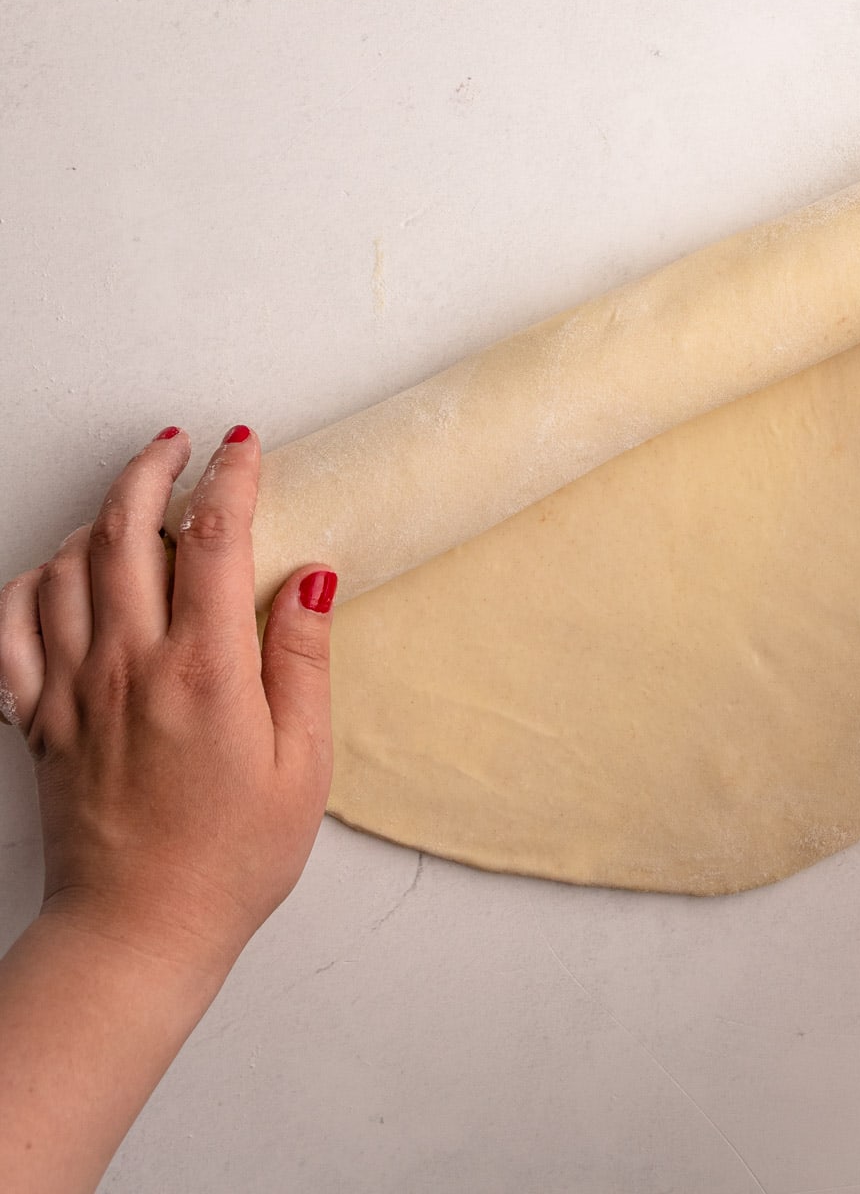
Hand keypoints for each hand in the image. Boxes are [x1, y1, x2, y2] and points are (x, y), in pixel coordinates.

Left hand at [0, 424, 337, 978]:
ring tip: (132, 503)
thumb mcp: (302, 764)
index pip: (214, 535)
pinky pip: (11, 623)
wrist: (137, 932)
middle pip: (124, 527)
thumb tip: (312, 579)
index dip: (231, 475)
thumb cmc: (230, 859)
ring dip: (97, 515)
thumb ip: (301, 661)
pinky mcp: (38, 716)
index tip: (244, 447)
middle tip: (179, 445)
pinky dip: (31, 580)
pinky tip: (59, 572)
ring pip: (66, 563)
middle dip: (152, 467)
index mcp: (204, 671)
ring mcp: (74, 686)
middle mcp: (130, 664)